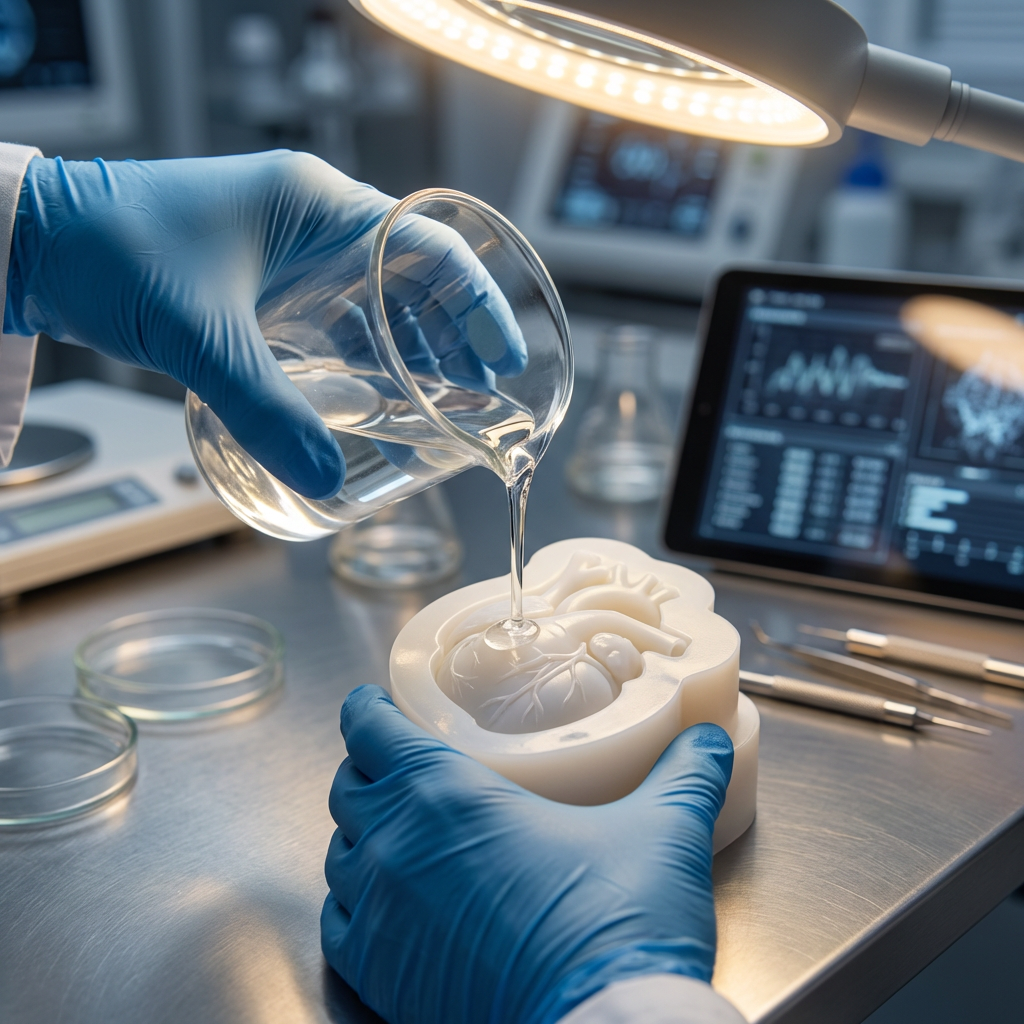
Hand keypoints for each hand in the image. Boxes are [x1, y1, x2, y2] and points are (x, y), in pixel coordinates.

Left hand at [5, 152, 525, 498]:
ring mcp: (287, 252)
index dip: (478, 305)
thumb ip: (267, 412)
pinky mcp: (261, 283)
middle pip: (411, 279)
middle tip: (478, 395)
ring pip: (372, 302)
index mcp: (317, 206)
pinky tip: (372, 400)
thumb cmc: (114, 253)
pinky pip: (332, 321)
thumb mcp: (204, 338)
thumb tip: (324, 481)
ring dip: (408, 352)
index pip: (430, 249)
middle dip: (450, 338)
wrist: (35, 242)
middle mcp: (312, 222)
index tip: (504, 359)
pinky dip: (358, 359)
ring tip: (438, 405)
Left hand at [322, 685, 732, 1023]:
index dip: (366, 710)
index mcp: (447, 793)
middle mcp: (397, 844)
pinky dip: (351, 904)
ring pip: (337, 852)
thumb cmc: (617, 923)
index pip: (370, 730)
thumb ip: (683, 776)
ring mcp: (379, 912)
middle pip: (348, 786)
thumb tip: (706, 743)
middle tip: (396, 766)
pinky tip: (381, 906)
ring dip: (359, 835)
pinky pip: (338, 923)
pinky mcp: (377, 974)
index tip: (371, 704)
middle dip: (368, 769)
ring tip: (394, 833)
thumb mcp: (662, 832)